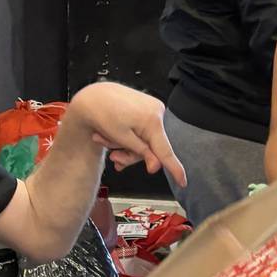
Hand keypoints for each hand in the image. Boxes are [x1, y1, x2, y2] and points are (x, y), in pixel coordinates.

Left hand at [68, 82, 185, 186]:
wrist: (93, 95)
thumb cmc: (103, 112)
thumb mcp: (121, 138)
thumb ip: (141, 153)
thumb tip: (156, 166)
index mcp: (152, 120)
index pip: (165, 152)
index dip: (174, 169)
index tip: (183, 182)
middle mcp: (157, 112)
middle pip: (151, 148)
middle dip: (130, 155)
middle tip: (114, 157)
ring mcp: (153, 108)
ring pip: (145, 140)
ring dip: (125, 146)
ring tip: (106, 140)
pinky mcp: (148, 108)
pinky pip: (142, 131)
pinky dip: (129, 136)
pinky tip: (114, 134)